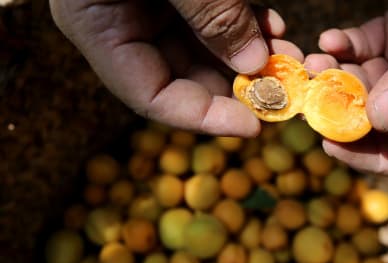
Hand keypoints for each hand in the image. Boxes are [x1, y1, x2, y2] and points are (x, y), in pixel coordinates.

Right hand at [49, 0, 302, 136]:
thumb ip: (209, 13)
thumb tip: (251, 65)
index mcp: (99, 26)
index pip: (151, 97)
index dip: (202, 117)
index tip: (253, 124)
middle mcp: (122, 22)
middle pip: (181, 77)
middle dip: (234, 85)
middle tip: (282, 88)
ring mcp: (148, 4)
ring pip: (202, 49)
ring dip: (246, 56)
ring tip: (286, 57)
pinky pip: (211, 18)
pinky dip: (244, 24)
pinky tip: (271, 25)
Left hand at [305, 0, 387, 174]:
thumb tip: (378, 118)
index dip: (372, 158)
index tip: (332, 146)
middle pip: (380, 120)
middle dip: (343, 111)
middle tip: (312, 101)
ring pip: (365, 82)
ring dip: (336, 76)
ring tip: (316, 64)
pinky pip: (364, 46)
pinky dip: (344, 45)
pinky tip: (331, 40)